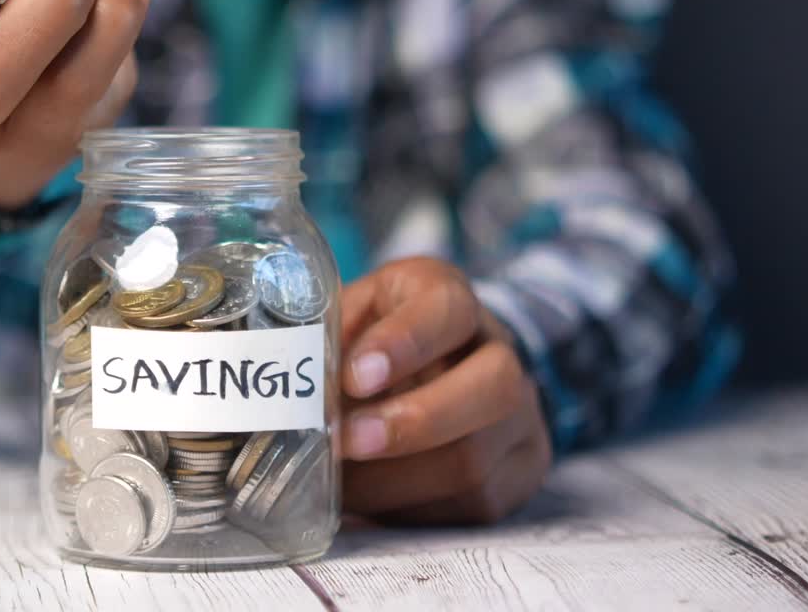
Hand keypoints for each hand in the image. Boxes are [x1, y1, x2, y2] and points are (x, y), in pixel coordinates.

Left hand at [339, 258, 551, 523]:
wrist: (438, 370)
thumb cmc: (374, 342)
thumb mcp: (347, 317)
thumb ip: (325, 338)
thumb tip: (289, 384)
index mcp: (449, 299)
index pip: (448, 308)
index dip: (405, 342)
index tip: (356, 377)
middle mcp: (498, 352)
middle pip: (494, 385)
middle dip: (416, 421)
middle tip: (347, 441)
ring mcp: (517, 417)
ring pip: (475, 458)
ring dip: (395, 479)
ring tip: (339, 481)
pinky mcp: (517, 473)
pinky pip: (470, 503)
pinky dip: (409, 508)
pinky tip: (369, 499)